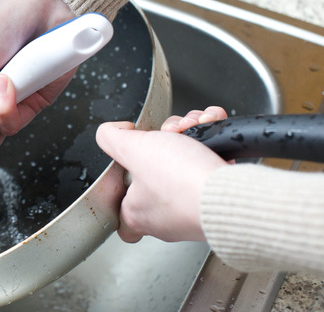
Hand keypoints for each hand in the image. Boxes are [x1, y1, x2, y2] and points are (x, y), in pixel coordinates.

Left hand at [95, 106, 229, 242]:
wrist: (232, 194)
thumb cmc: (182, 182)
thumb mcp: (132, 148)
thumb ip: (111, 138)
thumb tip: (112, 131)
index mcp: (136, 212)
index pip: (120, 209)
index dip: (122, 185)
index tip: (130, 166)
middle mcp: (164, 217)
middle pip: (155, 173)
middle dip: (165, 142)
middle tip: (171, 134)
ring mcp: (192, 209)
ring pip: (185, 164)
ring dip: (191, 135)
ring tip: (194, 126)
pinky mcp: (218, 199)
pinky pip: (211, 164)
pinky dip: (214, 142)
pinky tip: (211, 127)